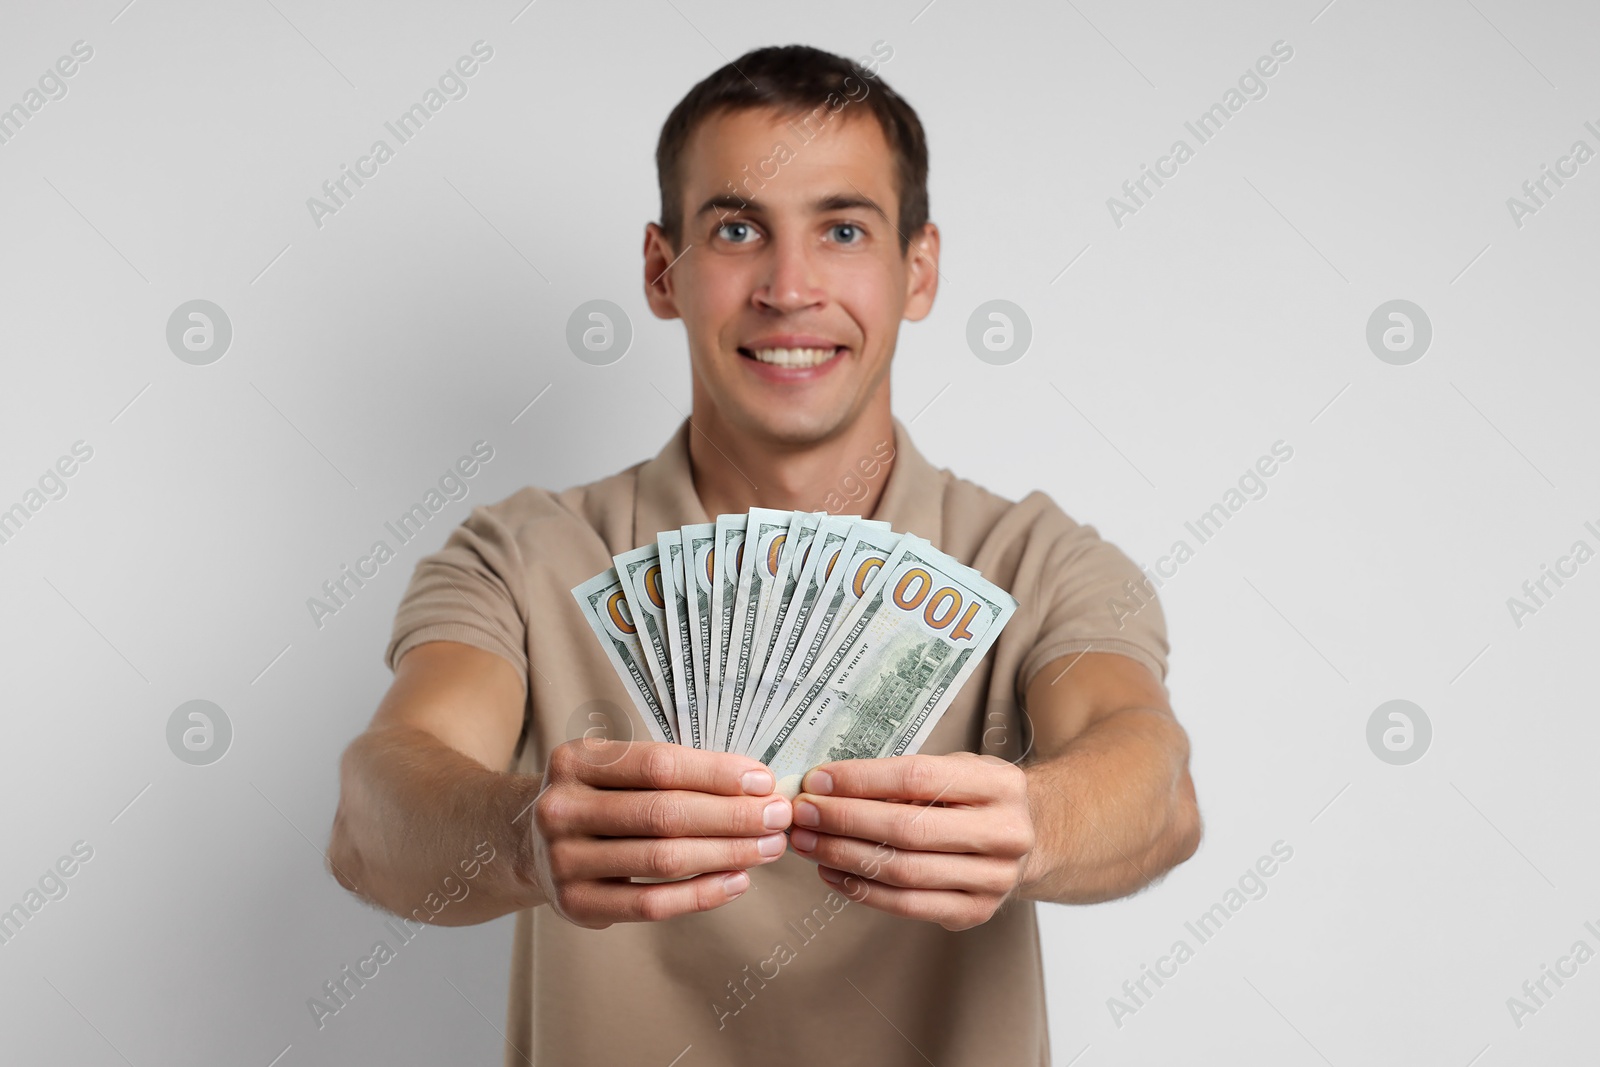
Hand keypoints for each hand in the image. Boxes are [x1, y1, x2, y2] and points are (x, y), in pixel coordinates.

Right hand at [529, 739, 791, 927]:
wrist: (534, 843)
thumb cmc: (600, 798)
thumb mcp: (617, 769)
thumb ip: (673, 771)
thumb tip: (755, 785)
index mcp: (575, 760)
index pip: (658, 764)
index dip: (716, 774)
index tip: (763, 781)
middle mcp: (562, 807)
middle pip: (663, 813)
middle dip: (731, 816)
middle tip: (777, 818)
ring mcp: (563, 860)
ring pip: (662, 859)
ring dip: (726, 854)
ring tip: (768, 848)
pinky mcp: (575, 904)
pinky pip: (650, 905)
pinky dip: (700, 894)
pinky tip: (736, 881)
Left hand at [786, 752, 1034, 930]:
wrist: (1028, 839)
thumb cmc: (976, 798)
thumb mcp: (956, 770)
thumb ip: (905, 777)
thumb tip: (828, 786)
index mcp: (1000, 784)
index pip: (917, 778)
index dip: (861, 780)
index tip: (817, 780)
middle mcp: (1005, 833)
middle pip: (907, 829)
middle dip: (843, 820)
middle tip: (802, 813)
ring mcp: (994, 879)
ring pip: (902, 871)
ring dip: (843, 856)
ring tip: (806, 842)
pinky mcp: (975, 912)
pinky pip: (906, 904)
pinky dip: (861, 889)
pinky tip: (831, 871)